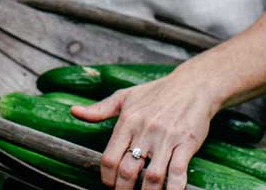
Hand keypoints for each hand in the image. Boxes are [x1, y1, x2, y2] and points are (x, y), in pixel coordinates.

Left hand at [70, 71, 218, 189]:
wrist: (192, 85)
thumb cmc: (156, 93)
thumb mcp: (124, 96)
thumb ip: (99, 109)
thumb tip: (74, 111)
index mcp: (127, 121)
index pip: (109, 157)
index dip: (107, 178)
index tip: (109, 184)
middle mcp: (144, 130)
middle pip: (128, 171)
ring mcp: (165, 138)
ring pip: (152, 177)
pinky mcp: (186, 143)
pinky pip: (178, 173)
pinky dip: (173, 189)